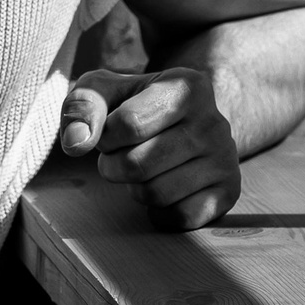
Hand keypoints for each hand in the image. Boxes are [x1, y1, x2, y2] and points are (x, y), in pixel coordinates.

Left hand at [58, 66, 241, 229]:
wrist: (185, 121)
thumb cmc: (136, 104)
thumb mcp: (105, 91)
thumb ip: (82, 106)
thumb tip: (76, 142)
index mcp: (186, 86)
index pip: (127, 125)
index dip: (105, 136)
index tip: (111, 131)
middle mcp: (214, 122)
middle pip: (136, 165)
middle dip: (113, 165)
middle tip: (121, 154)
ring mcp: (226, 159)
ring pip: (155, 194)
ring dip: (134, 187)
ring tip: (143, 168)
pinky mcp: (228, 192)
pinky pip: (179, 218)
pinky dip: (159, 211)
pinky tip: (162, 187)